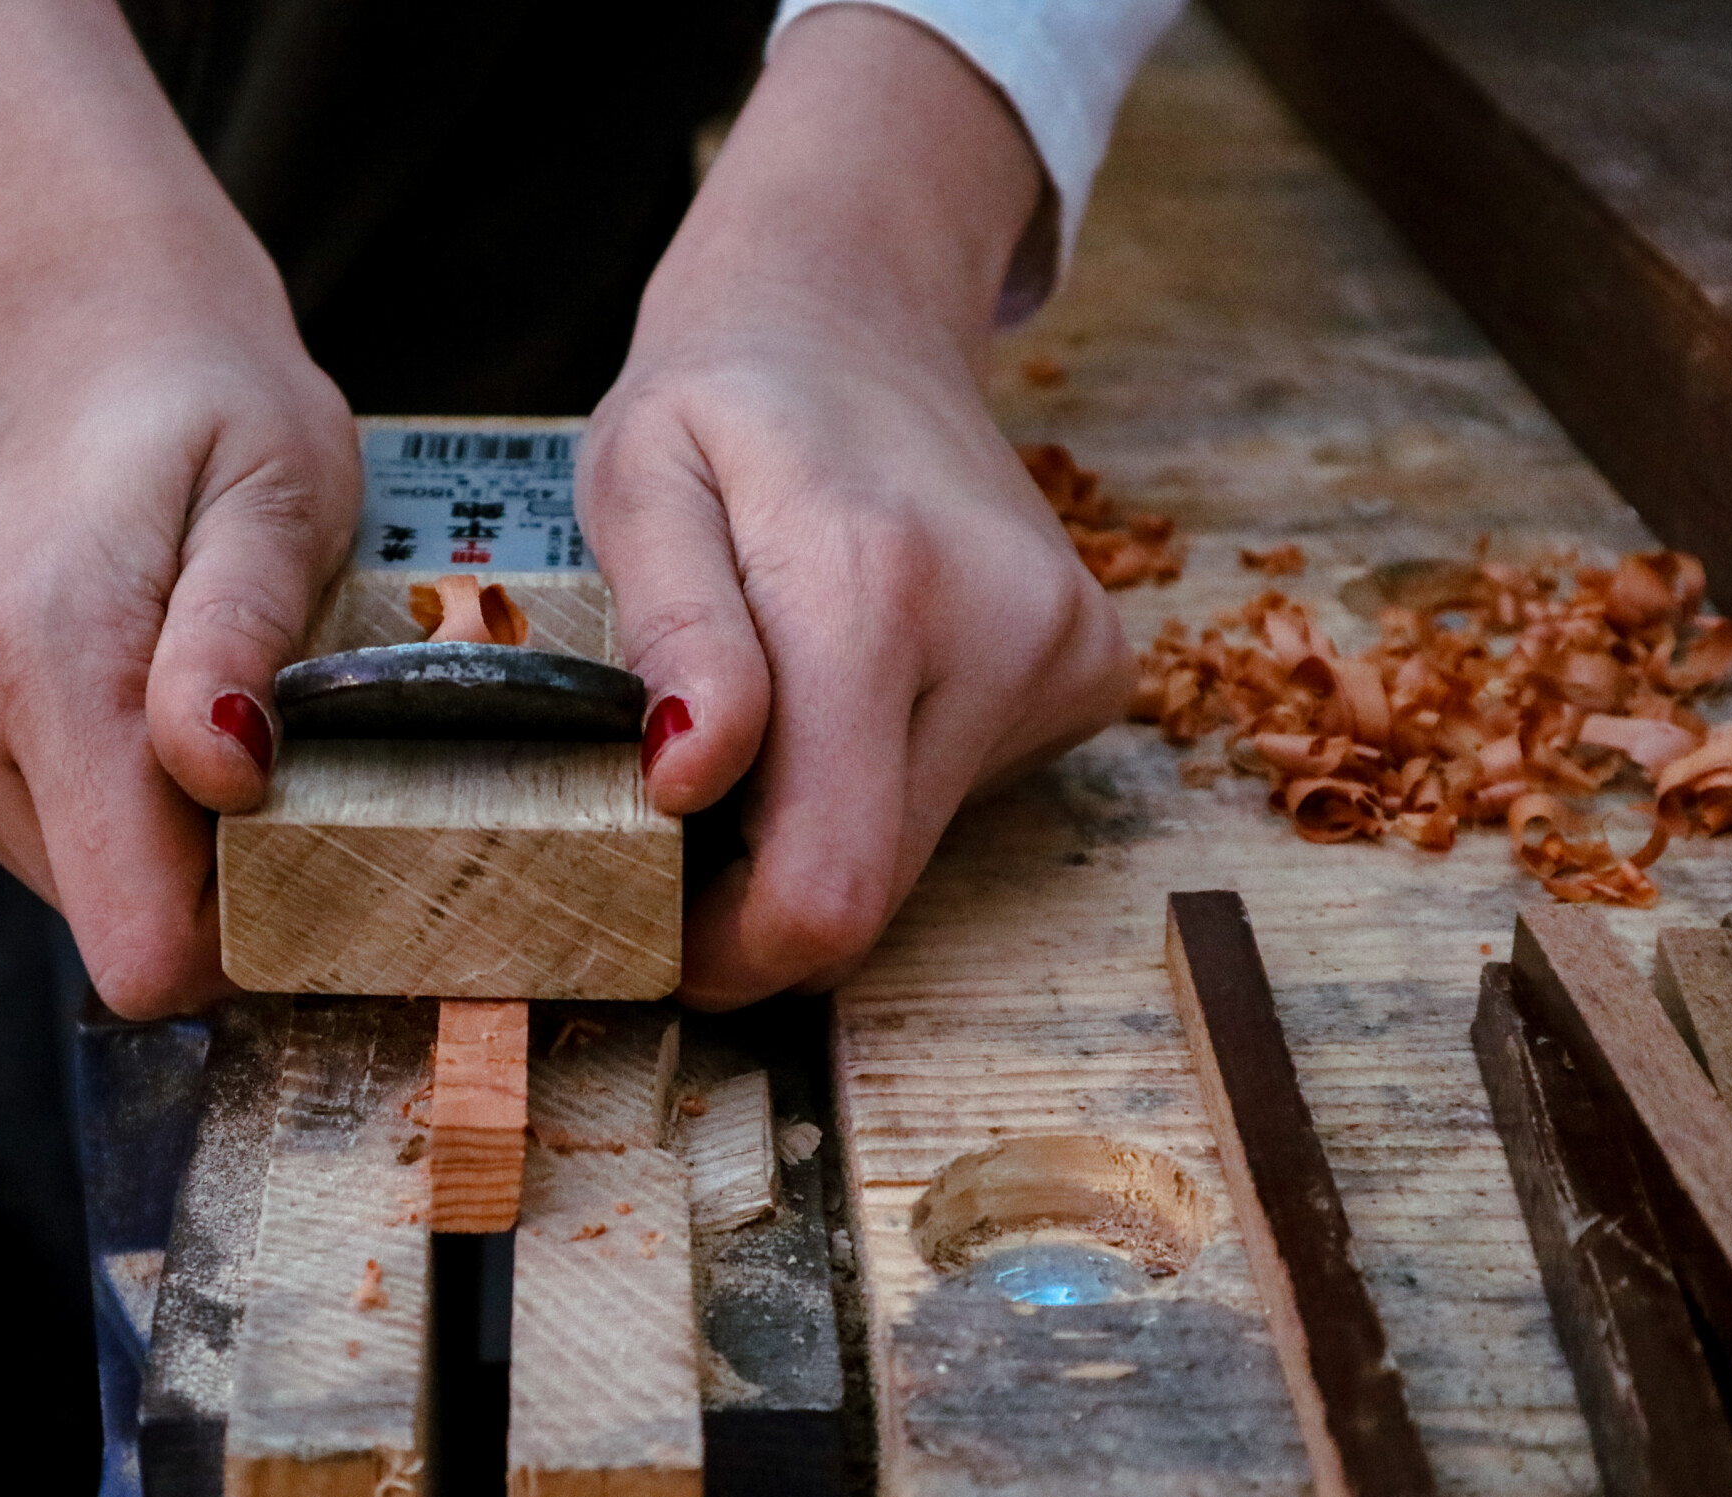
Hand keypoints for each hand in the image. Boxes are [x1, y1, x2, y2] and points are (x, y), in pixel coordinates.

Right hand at [0, 0, 359, 1016]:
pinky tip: (128, 698)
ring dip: (163, 828)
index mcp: (36, 650)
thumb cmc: (211, 408)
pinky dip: (111, 808)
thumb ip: (242, 634)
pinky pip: (46, 851)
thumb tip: (219, 774)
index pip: (134, 933)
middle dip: (213, 861)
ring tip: (192, 691)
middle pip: (117, 917)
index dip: (244, 936)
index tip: (312, 858)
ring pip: (82, 892)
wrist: (83, 338)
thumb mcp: (279, 490)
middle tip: (261, 728)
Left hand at [582, 5, 1134, 1009]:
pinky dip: (880, 781)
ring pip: (915, 853)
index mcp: (873, 589)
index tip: (658, 932)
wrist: (857, 308)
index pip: (825, 884)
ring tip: (763, 718)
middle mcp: (1003, 633)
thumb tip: (690, 778)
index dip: (732, 954)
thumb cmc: (723, 397)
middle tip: (680, 825)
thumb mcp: (640, 479)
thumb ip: (671, 629)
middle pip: (872, 887)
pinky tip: (849, 686)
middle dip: (760, 897)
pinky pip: (961, 798)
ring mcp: (1066, 656)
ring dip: (817, 829)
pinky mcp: (1090, 672)